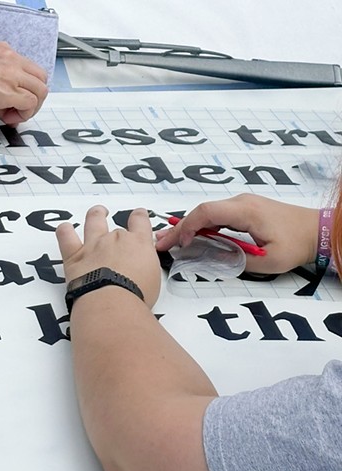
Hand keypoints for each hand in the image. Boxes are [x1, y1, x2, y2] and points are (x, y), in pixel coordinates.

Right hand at [0, 42, 48, 124]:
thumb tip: (3, 107)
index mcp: (1, 52)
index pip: (28, 69)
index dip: (25, 88)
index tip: (15, 101)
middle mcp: (9, 58)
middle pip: (40, 77)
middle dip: (34, 97)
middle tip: (20, 110)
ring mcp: (10, 72)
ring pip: (41, 90)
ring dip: (31, 107)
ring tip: (14, 116)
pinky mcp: (8, 89)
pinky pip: (30, 102)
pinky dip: (24, 114)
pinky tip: (10, 118)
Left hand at [56, 206, 161, 307]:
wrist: (112, 302)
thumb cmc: (134, 296)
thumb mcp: (153, 282)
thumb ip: (148, 270)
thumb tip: (145, 274)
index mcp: (139, 244)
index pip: (141, 222)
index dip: (139, 217)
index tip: (138, 215)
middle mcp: (116, 240)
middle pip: (117, 227)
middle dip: (117, 227)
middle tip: (123, 229)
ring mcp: (94, 245)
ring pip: (93, 221)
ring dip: (95, 215)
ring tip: (97, 213)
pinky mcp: (74, 256)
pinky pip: (66, 236)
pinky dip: (65, 230)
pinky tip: (65, 228)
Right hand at [155, 193, 318, 273]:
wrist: (318, 231)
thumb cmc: (297, 244)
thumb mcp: (267, 261)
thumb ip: (236, 261)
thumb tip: (210, 259)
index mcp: (246, 211)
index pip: (206, 212)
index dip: (187, 227)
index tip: (178, 244)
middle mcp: (241, 202)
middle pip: (201, 211)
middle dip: (179, 228)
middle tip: (160, 243)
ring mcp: (242, 203)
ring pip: (207, 212)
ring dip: (188, 226)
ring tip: (169, 240)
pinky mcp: (244, 209)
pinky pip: (216, 214)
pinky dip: (201, 225)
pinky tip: (190, 235)